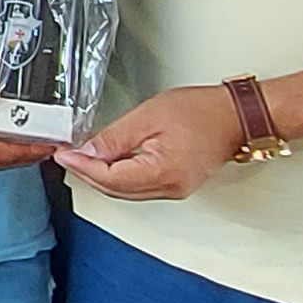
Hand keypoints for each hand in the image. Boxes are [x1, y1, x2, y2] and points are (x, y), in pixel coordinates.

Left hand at [57, 83, 252, 200]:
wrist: (237, 116)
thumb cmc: (203, 111)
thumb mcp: (150, 115)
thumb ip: (116, 137)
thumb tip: (88, 152)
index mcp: (163, 172)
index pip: (110, 178)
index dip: (83, 167)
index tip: (64, 154)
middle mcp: (170, 188)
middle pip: (116, 190)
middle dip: (87, 174)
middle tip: (67, 156)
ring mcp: (175, 189)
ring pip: (126, 192)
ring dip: (102, 178)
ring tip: (82, 159)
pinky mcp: (177, 185)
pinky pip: (140, 188)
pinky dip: (120, 178)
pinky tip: (109, 164)